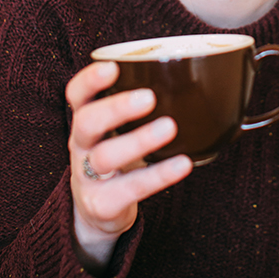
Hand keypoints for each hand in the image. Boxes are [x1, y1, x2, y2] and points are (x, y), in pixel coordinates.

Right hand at [65, 60, 192, 269]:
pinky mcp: (102, 204)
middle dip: (116, 108)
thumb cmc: (118, 159)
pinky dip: (157, 175)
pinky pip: (129, 188)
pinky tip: (182, 164)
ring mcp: (87, 176)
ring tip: (169, 127)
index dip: (90, 80)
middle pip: (87, 122)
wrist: (98, 211)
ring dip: (138, 140)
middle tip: (148, 97)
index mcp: (84, 121)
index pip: (77, 95)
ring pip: (105, 156)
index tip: (113, 66)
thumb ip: (141, 110)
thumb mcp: (117, 132)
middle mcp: (80, 146)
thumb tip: (201, 83)